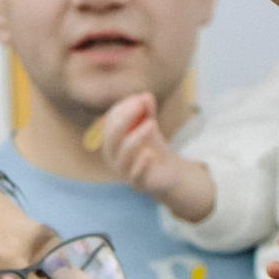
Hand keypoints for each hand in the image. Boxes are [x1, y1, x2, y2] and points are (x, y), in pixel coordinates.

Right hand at [97, 92, 214, 223]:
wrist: (169, 173)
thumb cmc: (153, 147)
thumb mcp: (150, 127)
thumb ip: (147, 112)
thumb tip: (146, 95)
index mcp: (111, 141)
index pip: (109, 123)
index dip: (122, 109)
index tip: (139, 98)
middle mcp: (113, 156)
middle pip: (111, 138)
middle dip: (124, 120)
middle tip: (139, 106)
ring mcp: (124, 171)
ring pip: (123, 155)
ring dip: (136, 137)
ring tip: (152, 124)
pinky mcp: (138, 183)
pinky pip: (135, 175)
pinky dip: (141, 165)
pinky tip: (149, 154)